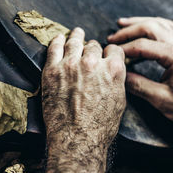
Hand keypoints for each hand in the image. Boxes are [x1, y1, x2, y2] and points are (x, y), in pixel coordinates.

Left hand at [42, 28, 125, 172]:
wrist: (76, 139)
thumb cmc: (99, 126)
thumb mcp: (119, 102)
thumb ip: (116, 80)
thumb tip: (113, 72)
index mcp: (113, 70)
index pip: (113, 49)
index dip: (110, 52)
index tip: (105, 54)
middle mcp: (93, 62)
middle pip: (93, 45)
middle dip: (92, 48)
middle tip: (89, 51)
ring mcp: (71, 64)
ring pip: (75, 42)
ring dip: (76, 37)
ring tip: (76, 33)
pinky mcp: (52, 70)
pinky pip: (54, 48)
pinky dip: (57, 41)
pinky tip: (58, 38)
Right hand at [108, 17, 172, 166]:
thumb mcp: (160, 100)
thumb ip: (138, 85)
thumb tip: (119, 75)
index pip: (143, 45)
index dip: (124, 48)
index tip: (111, 53)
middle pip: (150, 27)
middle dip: (128, 31)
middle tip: (112, 37)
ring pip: (160, 23)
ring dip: (140, 23)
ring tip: (122, 24)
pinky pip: (171, 27)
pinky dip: (156, 24)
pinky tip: (149, 25)